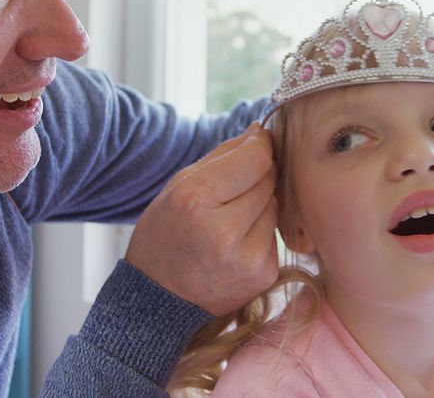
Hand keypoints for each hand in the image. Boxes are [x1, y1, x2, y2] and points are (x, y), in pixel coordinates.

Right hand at [125, 123, 278, 315]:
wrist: (158, 300)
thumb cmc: (165, 235)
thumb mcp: (178, 187)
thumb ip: (222, 156)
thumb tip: (260, 133)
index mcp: (195, 200)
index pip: (254, 159)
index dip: (260, 145)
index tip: (259, 139)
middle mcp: (224, 231)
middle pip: (267, 181)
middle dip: (256, 177)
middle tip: (232, 188)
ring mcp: (248, 258)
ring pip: (274, 207)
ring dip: (258, 205)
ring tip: (228, 220)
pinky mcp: (264, 275)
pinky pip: (274, 235)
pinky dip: (260, 232)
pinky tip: (235, 244)